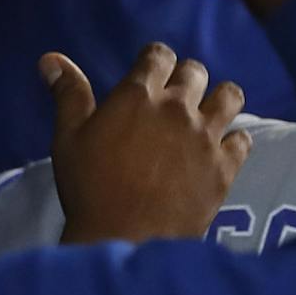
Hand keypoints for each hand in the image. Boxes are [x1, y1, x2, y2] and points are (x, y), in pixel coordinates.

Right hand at [47, 43, 251, 244]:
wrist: (125, 239)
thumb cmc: (89, 188)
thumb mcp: (68, 138)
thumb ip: (68, 94)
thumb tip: (51, 58)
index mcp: (139, 96)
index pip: (159, 55)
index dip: (155, 60)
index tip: (152, 72)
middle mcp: (178, 108)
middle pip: (196, 72)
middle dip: (186, 78)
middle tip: (176, 98)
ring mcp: (206, 136)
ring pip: (230, 96)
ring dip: (220, 100)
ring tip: (208, 114)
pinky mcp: (226, 166)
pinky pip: (243, 139)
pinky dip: (234, 141)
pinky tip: (222, 150)